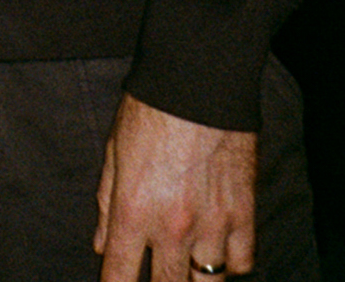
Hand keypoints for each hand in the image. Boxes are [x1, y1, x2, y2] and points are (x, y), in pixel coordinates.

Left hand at [94, 92, 256, 279]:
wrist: (198, 82)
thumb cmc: (150, 110)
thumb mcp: (114, 152)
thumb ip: (106, 203)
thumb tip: (101, 244)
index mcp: (133, 210)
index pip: (119, 276)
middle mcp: (172, 227)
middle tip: (158, 277)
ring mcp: (212, 224)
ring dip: (196, 279)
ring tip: (189, 268)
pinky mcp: (244, 214)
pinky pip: (242, 262)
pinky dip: (231, 262)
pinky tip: (220, 249)